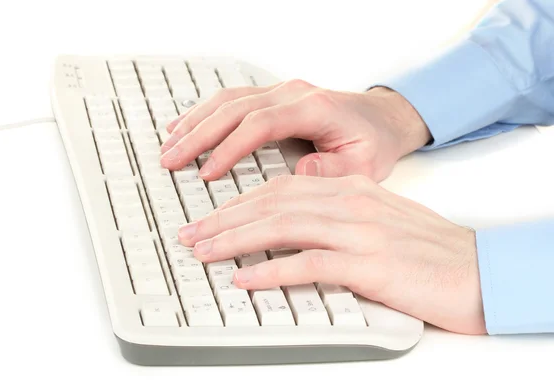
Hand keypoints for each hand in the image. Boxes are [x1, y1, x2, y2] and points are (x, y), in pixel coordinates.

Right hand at [159, 80, 430, 181]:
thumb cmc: (373, 142)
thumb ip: (334, 171)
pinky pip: (232, 100)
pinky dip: (205, 112)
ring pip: (228, 100)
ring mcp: (282, 92)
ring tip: (168, 145)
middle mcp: (293, 94)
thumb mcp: (365, 165)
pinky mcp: (274, 97)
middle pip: (234, 108)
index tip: (206, 171)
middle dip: (198, 135)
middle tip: (171, 159)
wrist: (383, 118)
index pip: (259, 124)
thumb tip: (299, 172)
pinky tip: (185, 124)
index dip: (229, 147)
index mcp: (314, 108)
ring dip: (195, 121)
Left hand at [177, 175, 486, 334]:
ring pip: (282, 226)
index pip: (280, 188)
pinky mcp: (370, 263)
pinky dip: (271, 269)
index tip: (210, 217)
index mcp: (350, 189)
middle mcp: (351, 202)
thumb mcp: (377, 220)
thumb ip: (335, 216)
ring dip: (235, 239)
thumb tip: (291, 228)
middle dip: (224, 218)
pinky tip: (245, 278)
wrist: (479, 269)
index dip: (239, 203)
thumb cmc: (428, 250)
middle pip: (272, 203)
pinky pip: (309, 263)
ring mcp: (360, 231)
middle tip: (190, 233)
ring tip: (203, 251)